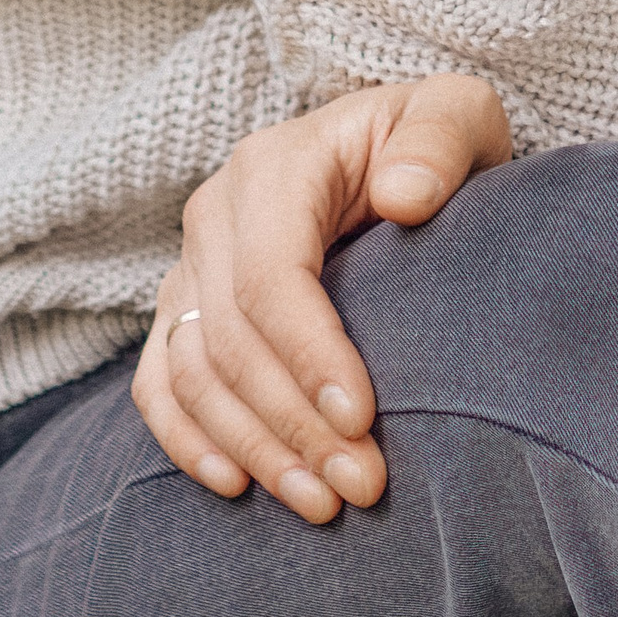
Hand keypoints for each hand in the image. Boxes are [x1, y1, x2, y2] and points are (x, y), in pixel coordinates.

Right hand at [134, 76, 512, 523]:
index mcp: (274, 165)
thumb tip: (405, 197)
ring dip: (251, 447)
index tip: (363, 419)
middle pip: (230, 339)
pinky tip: (237, 484)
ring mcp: (190, 263)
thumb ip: (439, 141)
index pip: (271, 276)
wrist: (393, 146)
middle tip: (360, 486)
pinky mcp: (181, 307)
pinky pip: (160, 383)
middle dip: (292, 423)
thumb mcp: (457, 113)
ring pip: (191, 373)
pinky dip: (187, 440)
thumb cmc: (432, 138)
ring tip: (320, 503)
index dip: (309, 355)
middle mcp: (214, 213)